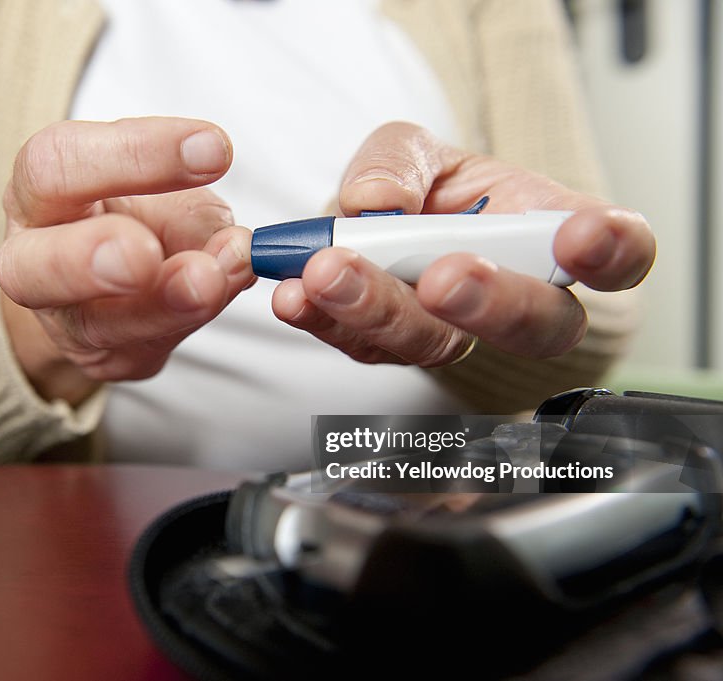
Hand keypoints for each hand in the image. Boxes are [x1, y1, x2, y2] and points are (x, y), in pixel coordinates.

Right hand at [0, 117, 252, 403]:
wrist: (115, 277)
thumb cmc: (135, 212)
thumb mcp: (162, 187)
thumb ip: (189, 208)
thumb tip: (233, 245)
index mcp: (37, 191)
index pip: (59, 163)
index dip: (134, 153)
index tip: (213, 148)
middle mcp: (30, 260)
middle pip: (30, 267)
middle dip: (86, 260)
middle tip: (143, 253)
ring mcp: (62, 323)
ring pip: (97, 325)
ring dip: (162, 302)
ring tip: (209, 279)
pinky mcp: (104, 360)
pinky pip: (146, 346)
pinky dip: (190, 317)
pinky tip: (222, 290)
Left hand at [271, 122, 654, 365]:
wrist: (367, 227)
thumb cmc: (421, 189)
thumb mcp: (411, 149)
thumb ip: (398, 162)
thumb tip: (375, 202)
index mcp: (551, 235)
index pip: (617, 253)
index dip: (613, 253)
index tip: (581, 238)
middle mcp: (516, 297)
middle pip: (535, 325)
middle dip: (490, 303)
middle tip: (444, 277)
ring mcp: (455, 332)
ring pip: (439, 344)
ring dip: (382, 310)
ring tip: (330, 272)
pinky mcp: (392, 349)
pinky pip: (366, 347)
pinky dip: (325, 320)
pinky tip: (296, 295)